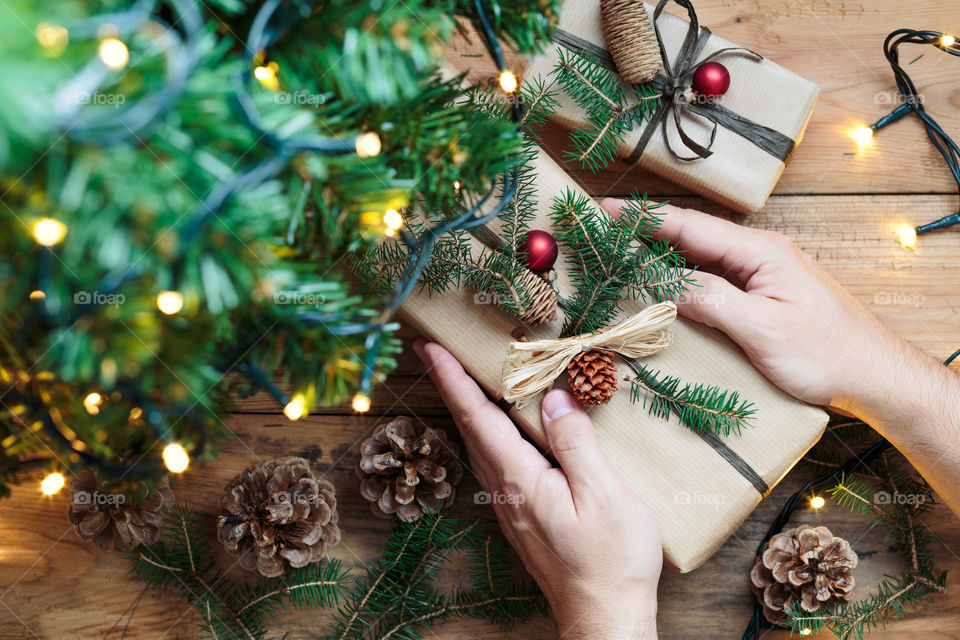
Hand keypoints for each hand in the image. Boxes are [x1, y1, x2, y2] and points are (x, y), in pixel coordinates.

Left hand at [414, 339, 660, 639]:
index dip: (452, 378)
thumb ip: (576, 443)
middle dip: (448, 385)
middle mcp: (505, 491)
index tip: (429, 347)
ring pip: (478, 446)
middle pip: (469, 428)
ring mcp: (511, 506)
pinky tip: (496, 429)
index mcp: (521, 479)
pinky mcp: (522, 517)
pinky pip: (494, 463)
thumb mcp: (604, 495)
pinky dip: (485, 433)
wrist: (604, 618)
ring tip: (458, 379)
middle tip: (432, 351)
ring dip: (465, 409)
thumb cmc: (611, 561)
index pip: (478, 417)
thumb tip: (555, 398)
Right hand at [599, 199, 959, 516]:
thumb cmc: (827, 354)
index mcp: (761, 251)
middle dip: (647, 231)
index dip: (645, 220)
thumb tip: (665, 284)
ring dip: (664, 253)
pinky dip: (684, 275)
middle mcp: (762, 254)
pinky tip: (666, 283)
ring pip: (702, 256)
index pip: (691, 227)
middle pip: (693, 236)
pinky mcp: (765, 294)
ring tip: (623, 252)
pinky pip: (715, 276)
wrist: (875, 376)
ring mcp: (765, 273)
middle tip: (604, 229)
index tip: (606, 210)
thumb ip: (711, 300)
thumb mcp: (762, 329)